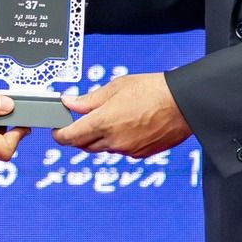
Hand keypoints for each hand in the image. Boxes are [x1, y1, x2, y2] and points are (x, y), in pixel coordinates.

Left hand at [53, 72, 190, 158]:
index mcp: (103, 123)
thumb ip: (89, 99)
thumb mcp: (116, 87)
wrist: (184, 103)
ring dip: (99, 138)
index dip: (59, 135)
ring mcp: (127, 150)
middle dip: (78, 136)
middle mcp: (113, 141)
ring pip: (103, 148)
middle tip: (79, 122)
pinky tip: (127, 126)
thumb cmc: (152, 90)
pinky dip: (117, 141)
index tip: (57, 130)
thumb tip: (69, 102)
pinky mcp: (141, 154)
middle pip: (84, 145)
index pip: (70, 137)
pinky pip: (121, 150)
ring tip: (109, 119)